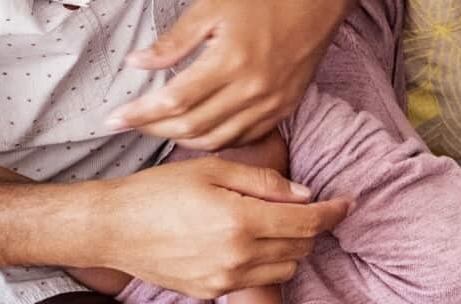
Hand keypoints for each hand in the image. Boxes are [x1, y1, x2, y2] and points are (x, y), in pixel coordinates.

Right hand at [98, 157, 349, 298]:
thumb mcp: (213, 169)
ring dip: (290, 245)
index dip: (334, 212)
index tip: (348, 202)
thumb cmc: (159, 190)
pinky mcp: (210, 292)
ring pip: (284, 267)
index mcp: (240, 221)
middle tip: (304, 205)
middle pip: (300, 246)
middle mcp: (236, 256)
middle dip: (311, 226)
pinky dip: (264, 260)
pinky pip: (255, 278)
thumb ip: (264, 182)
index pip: (307, 222)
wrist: (112, 227)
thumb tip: (305, 195)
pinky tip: (246, 239)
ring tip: (272, 221)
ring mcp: (223, 280)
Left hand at [107, 0, 349, 149]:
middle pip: (191, 127)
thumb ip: (174, 40)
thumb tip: (136, 63)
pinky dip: (214, 140)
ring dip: (180, 140)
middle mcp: (252, 89)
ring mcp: (270, 104)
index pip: (174, 101)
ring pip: (215, 140)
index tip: (112, 119)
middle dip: (152, 130)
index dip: (139, 114)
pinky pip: (242, 138)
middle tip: (129, 124)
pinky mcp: (283, 110)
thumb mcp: (211, 7)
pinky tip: (197, 130)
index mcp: (230, 60)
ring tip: (157, 129)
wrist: (315, 1)